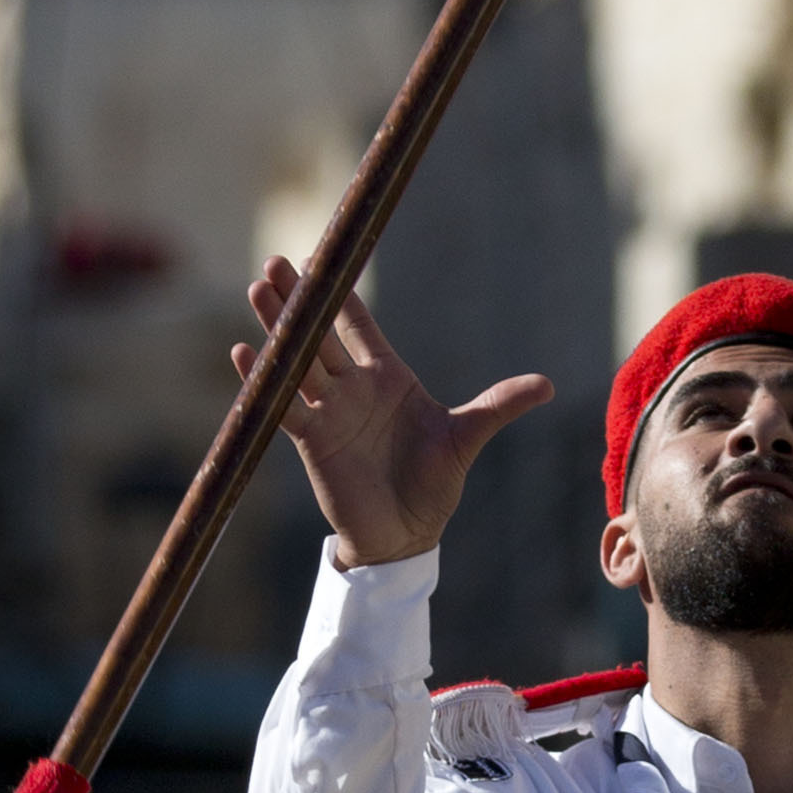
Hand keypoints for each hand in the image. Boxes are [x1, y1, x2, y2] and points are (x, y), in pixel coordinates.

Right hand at [234, 260, 550, 568]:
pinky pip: (283, 406)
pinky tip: (245, 354)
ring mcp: (329, 412)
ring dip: (276, 328)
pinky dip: (263, 382)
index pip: (359, 326)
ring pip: (296, 361)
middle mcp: (353, 388)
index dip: (341, 295)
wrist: (406, 535)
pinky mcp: (311, 441)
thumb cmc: (434, 485)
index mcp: (388, 377)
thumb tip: (547, 385)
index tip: (324, 257)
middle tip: (275, 261)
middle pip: (319, 334)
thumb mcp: (466, 439)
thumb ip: (499, 407)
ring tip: (255, 290)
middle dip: (298, 298)